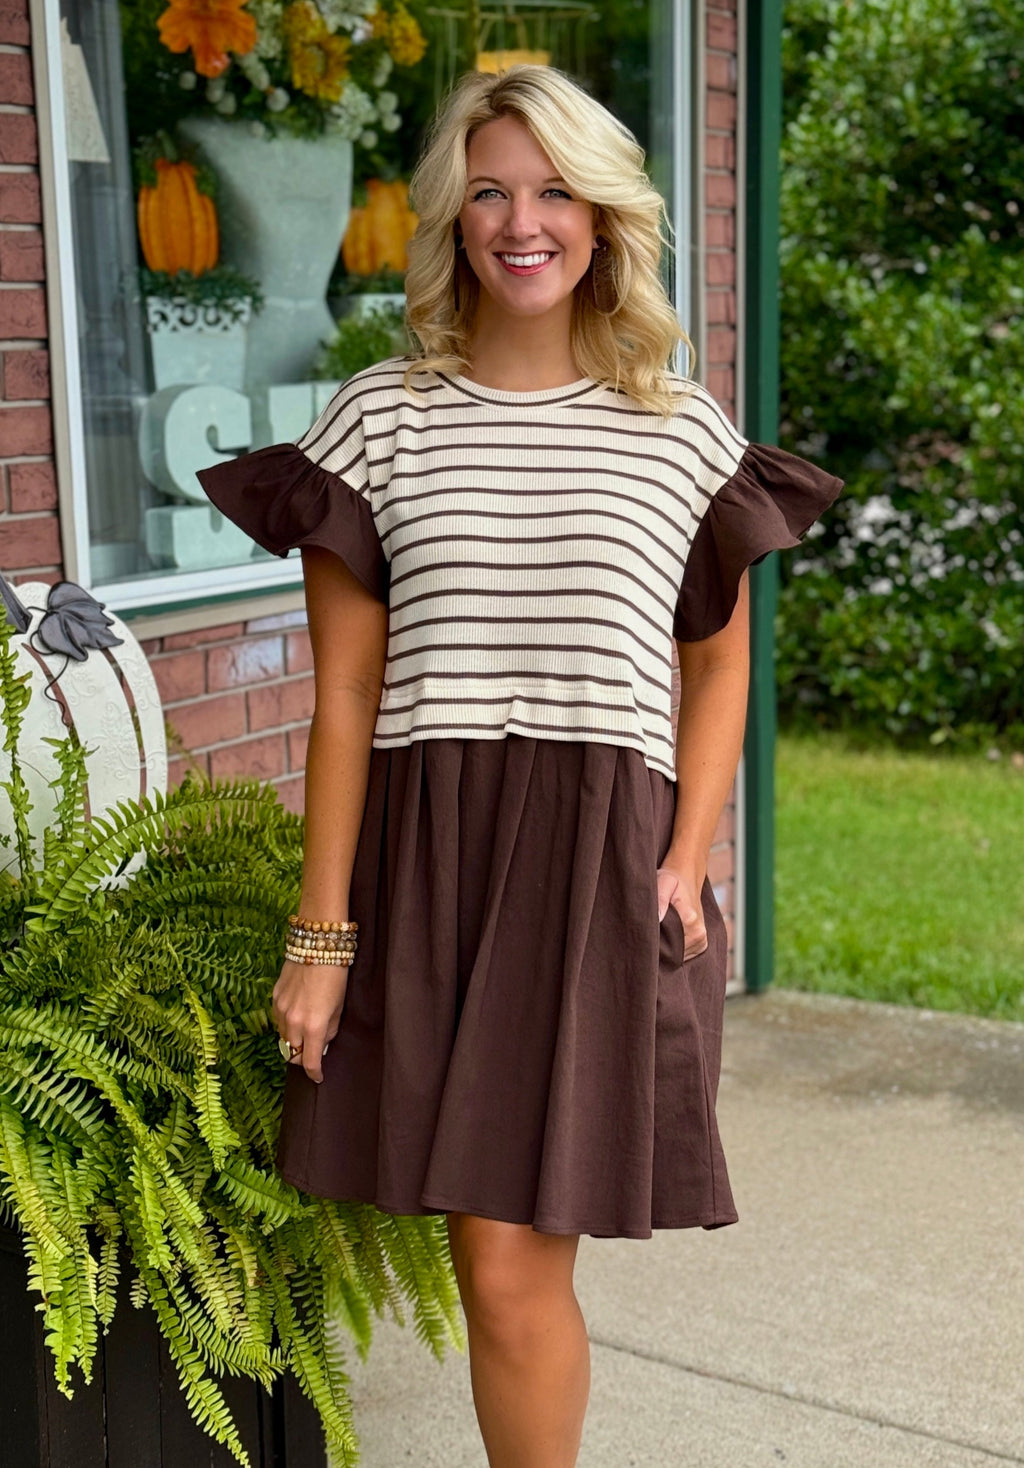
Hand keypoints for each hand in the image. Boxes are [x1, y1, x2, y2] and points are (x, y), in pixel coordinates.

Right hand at [272, 959, 348, 1083]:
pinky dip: (287, 1025)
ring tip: (307, 1032)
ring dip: (294, 1041)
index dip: (314, 1073)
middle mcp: (293, 1022)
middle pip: (292, 1054)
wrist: (317, 945)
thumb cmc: (336, 974)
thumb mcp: (339, 1006)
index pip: (309, 1062)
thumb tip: (322, 1044)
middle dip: (303, 1058)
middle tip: (313, 1053)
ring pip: (283, 1039)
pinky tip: (298, 1015)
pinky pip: (278, 1021)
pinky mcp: (274, 998)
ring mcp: (281, 1010)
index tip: (318, 1077)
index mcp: (314, 1026)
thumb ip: (330, 1030)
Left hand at [656, 864, 707, 960]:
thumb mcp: (663, 883)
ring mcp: (702, 940)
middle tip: (647, 935)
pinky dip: (674, 950)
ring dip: (666, 950)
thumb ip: (660, 900)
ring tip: (658, 933)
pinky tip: (667, 937)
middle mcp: (699, 933)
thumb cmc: (672, 878)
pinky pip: (683, 956)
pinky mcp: (702, 944)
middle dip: (659, 949)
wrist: (688, 874)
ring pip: (677, 957)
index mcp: (689, 920)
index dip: (652, 945)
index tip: (642, 937)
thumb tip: (657, 920)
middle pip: (672, 954)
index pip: (666, 947)